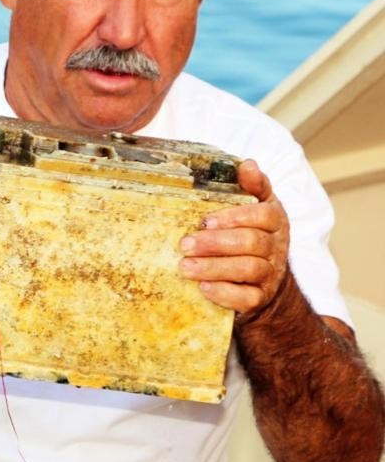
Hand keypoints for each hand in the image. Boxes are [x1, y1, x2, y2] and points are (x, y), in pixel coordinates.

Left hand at [178, 159, 289, 316]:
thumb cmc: (252, 233)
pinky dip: (224, 293)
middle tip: (184, 244)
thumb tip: (247, 163)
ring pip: (248, 269)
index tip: (205, 220)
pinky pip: (246, 298)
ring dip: (214, 267)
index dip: (234, 217)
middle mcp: (277, 246)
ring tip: (185, 266)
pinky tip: (203, 287)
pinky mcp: (260, 298)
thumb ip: (253, 185)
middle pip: (250, 242)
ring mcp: (270, 274)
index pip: (262, 214)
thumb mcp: (256, 206)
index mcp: (275, 220)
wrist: (265, 280)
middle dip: (215, 243)